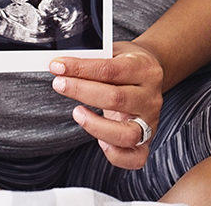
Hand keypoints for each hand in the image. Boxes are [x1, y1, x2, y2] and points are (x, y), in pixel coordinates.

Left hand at [50, 42, 163, 169]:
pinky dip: (115, 154)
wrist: (152, 73)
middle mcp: (150, 97)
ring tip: (77, 113)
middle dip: (81, 91)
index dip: (80, 68)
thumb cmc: (127, 63)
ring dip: (96, 126)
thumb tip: (62, 65)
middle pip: (115, 98)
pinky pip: (135, 158)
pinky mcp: (147, 141)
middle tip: (59, 84)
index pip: (109, 70)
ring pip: (126, 133)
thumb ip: (93, 58)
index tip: (58, 66)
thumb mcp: (115, 51)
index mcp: (144, 69)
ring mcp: (150, 121)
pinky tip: (99, 140)